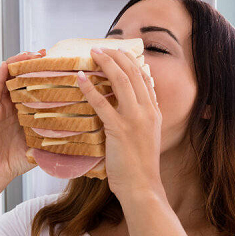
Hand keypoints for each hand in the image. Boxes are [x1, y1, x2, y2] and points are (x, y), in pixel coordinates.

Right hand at [0, 51, 44, 191]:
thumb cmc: (17, 161)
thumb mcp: (42, 147)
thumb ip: (56, 141)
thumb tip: (82, 139)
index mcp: (24, 111)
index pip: (35, 87)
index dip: (44, 74)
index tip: (58, 64)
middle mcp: (12, 105)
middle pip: (21, 77)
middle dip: (32, 62)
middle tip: (45, 54)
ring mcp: (0, 106)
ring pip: (7, 77)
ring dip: (18, 62)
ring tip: (30, 54)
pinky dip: (1, 75)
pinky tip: (8, 65)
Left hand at [77, 47, 163, 197]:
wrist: (142, 187)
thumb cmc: (140, 166)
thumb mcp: (146, 137)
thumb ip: (139, 120)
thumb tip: (125, 108)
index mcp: (154, 112)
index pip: (144, 78)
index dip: (130, 61)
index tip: (118, 52)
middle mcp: (147, 111)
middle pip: (133, 73)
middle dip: (117, 56)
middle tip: (101, 48)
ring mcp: (135, 119)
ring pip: (121, 81)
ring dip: (106, 63)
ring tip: (92, 54)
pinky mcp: (119, 129)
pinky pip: (102, 103)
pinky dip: (90, 88)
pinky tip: (80, 79)